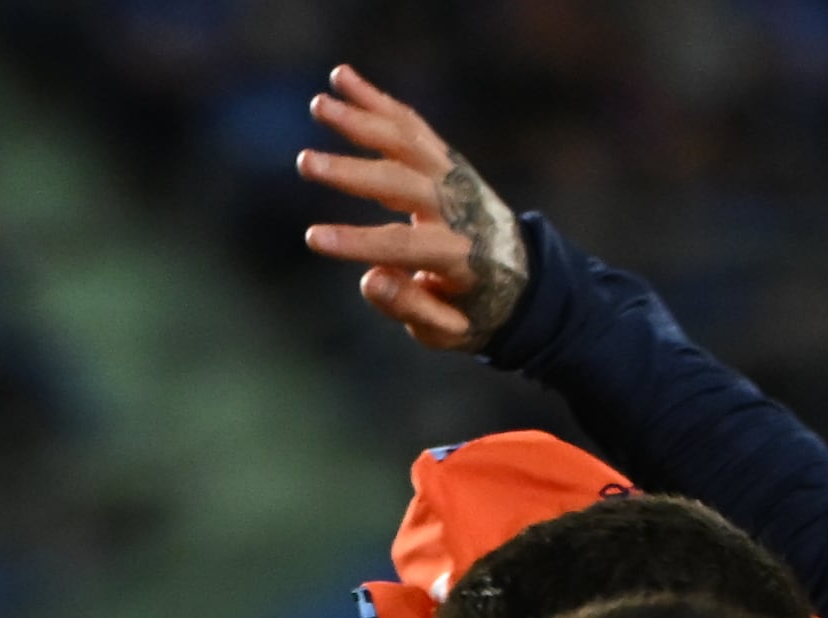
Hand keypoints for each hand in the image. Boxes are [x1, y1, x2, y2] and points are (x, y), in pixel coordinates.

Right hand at [297, 66, 527, 354]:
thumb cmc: (474, 309)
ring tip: (319, 103)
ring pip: (404, 140)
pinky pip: (409, 124)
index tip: (313, 238)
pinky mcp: (446, 159)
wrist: (523, 274)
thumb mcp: (446, 328)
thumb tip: (369, 279)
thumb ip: (411, 306)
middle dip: (350, 173)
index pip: (401, 246)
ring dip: (360, 118)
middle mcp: (456, 207)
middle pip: (399, 182)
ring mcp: (453, 176)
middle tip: (304, 163)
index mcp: (456, 254)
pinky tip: (341, 79)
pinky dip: (375, 100)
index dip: (357, 243)